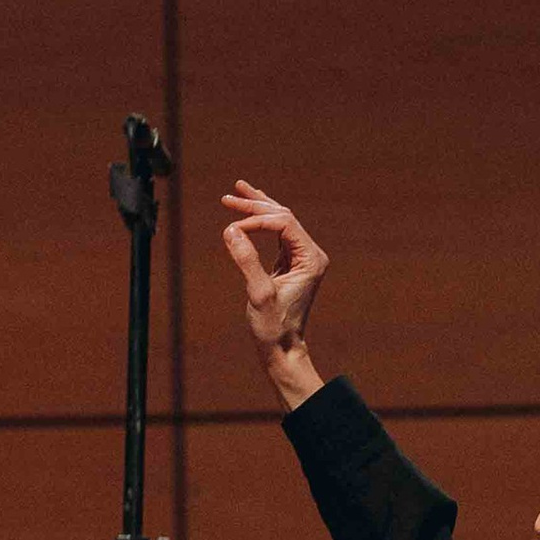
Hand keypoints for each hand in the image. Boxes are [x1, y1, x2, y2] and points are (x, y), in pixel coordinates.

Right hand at [220, 182, 328, 405]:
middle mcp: (310, 254)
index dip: (257, 220)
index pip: (283, 224)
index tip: (233, 229)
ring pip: (280, 221)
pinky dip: (261, 221)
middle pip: (282, 217)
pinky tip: (248, 209)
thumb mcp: (259, 293)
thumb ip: (246, 260)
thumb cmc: (273, 327)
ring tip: (237, 190)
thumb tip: (231, 229)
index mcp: (310, 258)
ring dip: (257, 206)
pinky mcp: (290, 263)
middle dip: (255, 205)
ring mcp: (302, 257)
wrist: (282, 350)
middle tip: (229, 195)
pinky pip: (277, 234)